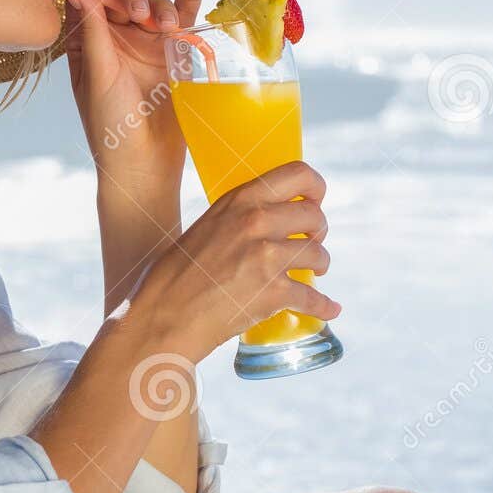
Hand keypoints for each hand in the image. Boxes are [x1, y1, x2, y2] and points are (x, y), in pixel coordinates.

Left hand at [62, 0, 202, 190]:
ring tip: (166, 27)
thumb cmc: (111, 126)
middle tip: (141, 15)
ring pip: (152, 5)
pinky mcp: (173, 52)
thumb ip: (92, 31)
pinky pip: (181, 20)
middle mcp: (114, 38)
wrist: (147, 160)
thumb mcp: (98, 76)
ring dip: (160, 6)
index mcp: (86, 42)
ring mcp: (145, 44)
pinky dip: (187, 3)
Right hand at [128, 161, 340, 361]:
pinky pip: (313, 298)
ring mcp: (267, 256)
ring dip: (321, 266)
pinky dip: (324, 307)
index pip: (298, 174)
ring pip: (319, 254)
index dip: (316, 188)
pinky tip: (329, 310)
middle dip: (319, 232)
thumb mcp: (206, 228)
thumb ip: (239, 218)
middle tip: (311, 245)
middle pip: (314, 216)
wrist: (163, 319)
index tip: (316, 202)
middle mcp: (257, 221)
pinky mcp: (273, 292)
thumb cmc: (175, 276)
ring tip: (313, 274)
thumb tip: (267, 220)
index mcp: (239, 200)